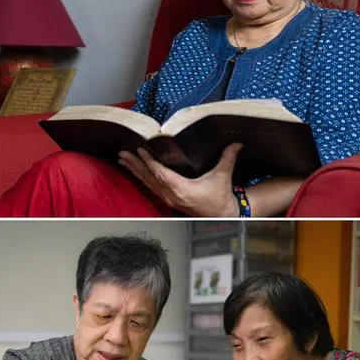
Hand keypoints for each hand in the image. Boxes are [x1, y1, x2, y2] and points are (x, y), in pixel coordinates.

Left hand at [118, 143, 241, 216]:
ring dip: (134, 170)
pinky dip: (141, 177)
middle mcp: (171, 195)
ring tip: (123, 160)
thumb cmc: (220, 198)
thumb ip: (228, 158)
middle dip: (135, 165)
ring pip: (147, 183)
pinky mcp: (168, 199)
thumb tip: (236, 143)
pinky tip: (133, 170)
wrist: (221, 215)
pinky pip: (150, 187)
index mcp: (182, 189)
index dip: (149, 162)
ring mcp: (168, 198)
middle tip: (123, 153)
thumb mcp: (223, 176)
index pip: (160, 174)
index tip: (139, 151)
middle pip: (149, 178)